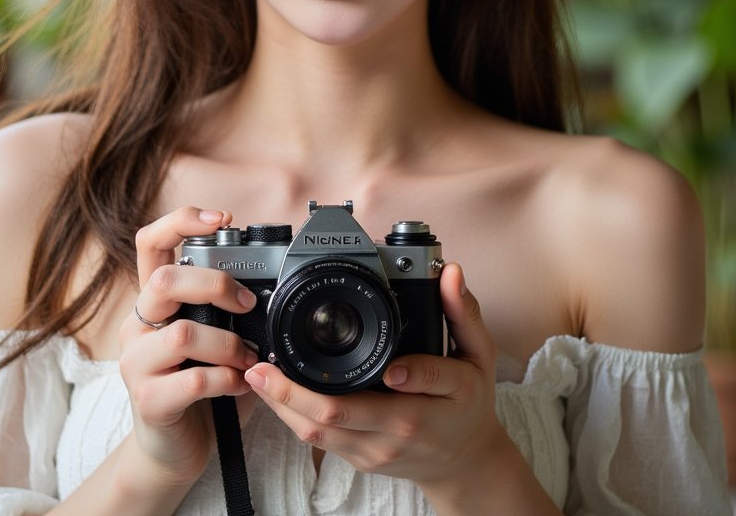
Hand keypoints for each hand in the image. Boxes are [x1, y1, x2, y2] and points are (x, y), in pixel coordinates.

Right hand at [117, 206, 258, 486]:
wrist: (174, 449)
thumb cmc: (201, 384)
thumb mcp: (212, 336)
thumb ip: (224, 309)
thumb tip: (269, 283)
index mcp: (153, 301)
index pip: (150, 242)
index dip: (181, 221)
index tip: (222, 219)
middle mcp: (136, 325)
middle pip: (165, 280)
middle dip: (215, 284)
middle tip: (248, 305)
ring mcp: (136, 363)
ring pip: (183, 333)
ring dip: (230, 345)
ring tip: (249, 359)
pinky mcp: (147, 400)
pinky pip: (194, 380)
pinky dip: (227, 380)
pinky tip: (239, 385)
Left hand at [242, 263, 506, 492]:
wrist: (465, 463)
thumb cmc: (469, 404)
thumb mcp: (479, 355)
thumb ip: (463, 313)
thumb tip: (450, 273)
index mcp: (435, 400)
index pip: (418, 382)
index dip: (406, 372)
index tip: (387, 364)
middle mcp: (399, 430)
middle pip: (341, 415)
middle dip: (294, 393)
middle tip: (262, 368)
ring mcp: (376, 449)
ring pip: (321, 432)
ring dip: (284, 406)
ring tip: (256, 377)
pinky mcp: (360, 459)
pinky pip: (320, 440)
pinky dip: (293, 416)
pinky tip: (274, 394)